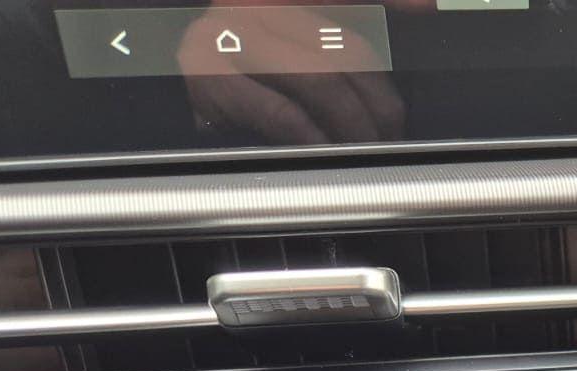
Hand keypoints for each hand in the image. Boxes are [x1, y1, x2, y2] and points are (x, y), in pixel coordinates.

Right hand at [180, 7, 405, 144]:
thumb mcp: (295, 36)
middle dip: (380, 102)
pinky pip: (280, 110)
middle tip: (390, 133)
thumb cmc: (238, 70)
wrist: (150, 73)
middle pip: (348, 49)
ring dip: (353, 125)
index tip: (426, 10)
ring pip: (322, 79)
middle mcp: (258, 1)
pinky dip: (311, 136)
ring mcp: (231, 31)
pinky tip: (324, 150)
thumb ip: (357, 11)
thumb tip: (423, 5)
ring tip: (364, 148)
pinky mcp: (209, 73)